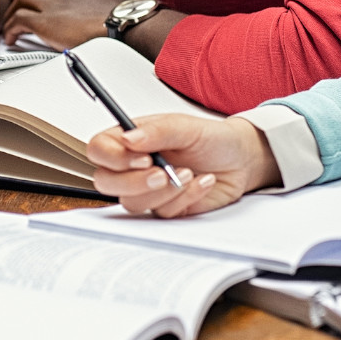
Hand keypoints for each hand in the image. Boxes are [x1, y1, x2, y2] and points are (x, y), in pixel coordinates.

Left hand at [2, 0, 123, 49]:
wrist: (121, 24)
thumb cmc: (122, 20)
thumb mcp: (111, 9)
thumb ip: (101, 10)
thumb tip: (105, 17)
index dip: (44, 2)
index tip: (42, 12)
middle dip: (24, 3)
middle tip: (18, 17)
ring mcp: (52, 8)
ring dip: (14, 13)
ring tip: (11, 28)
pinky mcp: (44, 23)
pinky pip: (18, 20)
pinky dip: (11, 29)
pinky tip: (11, 40)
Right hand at [88, 114, 281, 216]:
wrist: (241, 160)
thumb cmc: (211, 138)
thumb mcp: (185, 126)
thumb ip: (157, 131)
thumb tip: (128, 139)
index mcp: (130, 140)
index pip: (99, 150)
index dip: (112, 158)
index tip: (140, 157)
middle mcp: (133, 166)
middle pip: (106, 182)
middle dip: (134, 182)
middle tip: (161, 174)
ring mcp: (147, 190)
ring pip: (132, 203)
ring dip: (164, 191)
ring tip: (189, 173)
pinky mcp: (166, 208)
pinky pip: (163, 212)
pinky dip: (186, 198)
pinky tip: (203, 182)